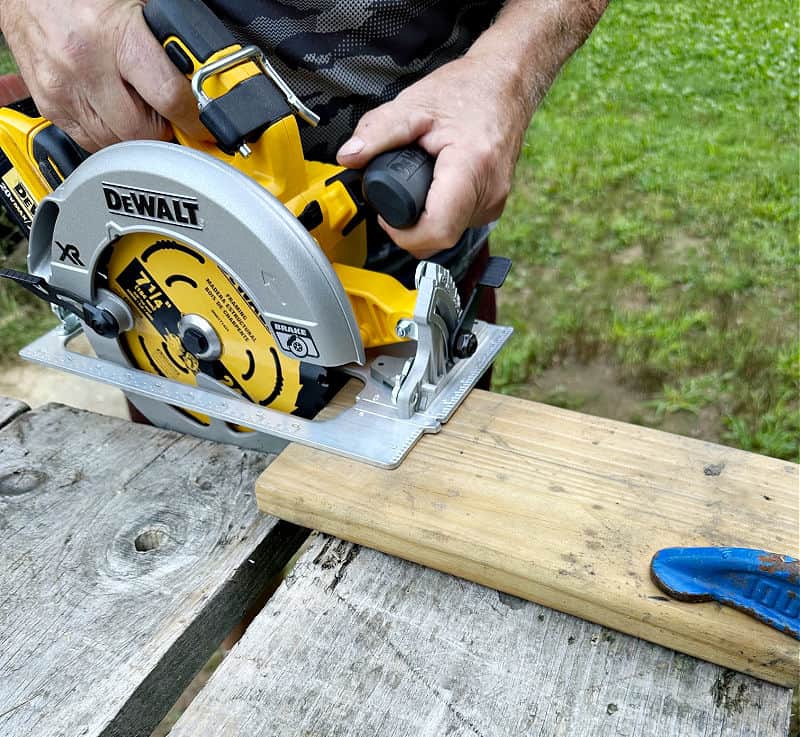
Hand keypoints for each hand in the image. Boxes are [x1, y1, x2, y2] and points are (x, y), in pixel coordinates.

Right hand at [0, 0, 205, 150]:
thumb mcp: (138, 5)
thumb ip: (168, 43)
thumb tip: (202, 74)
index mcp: (113, 36)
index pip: (168, 96)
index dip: (193, 118)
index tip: (203, 126)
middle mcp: (84, 65)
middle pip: (142, 132)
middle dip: (163, 131)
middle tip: (170, 118)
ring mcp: (63, 89)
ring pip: (116, 144)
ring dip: (136, 137)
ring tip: (141, 111)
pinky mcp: (49, 105)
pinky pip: (90, 142)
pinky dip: (110, 136)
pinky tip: (116, 115)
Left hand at [336, 55, 531, 257]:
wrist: (505, 84)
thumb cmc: (468, 91)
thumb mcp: (414, 104)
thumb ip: (377, 131)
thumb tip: (349, 156)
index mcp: (471, 167)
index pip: (437, 230)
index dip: (405, 234)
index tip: (387, 217)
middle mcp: (489, 192)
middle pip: (439, 237)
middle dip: (410, 226)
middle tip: (397, 194)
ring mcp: (494, 202)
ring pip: (448, 235)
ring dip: (425, 219)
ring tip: (420, 184)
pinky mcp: (493, 205)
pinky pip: (458, 223)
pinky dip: (439, 212)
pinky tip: (434, 188)